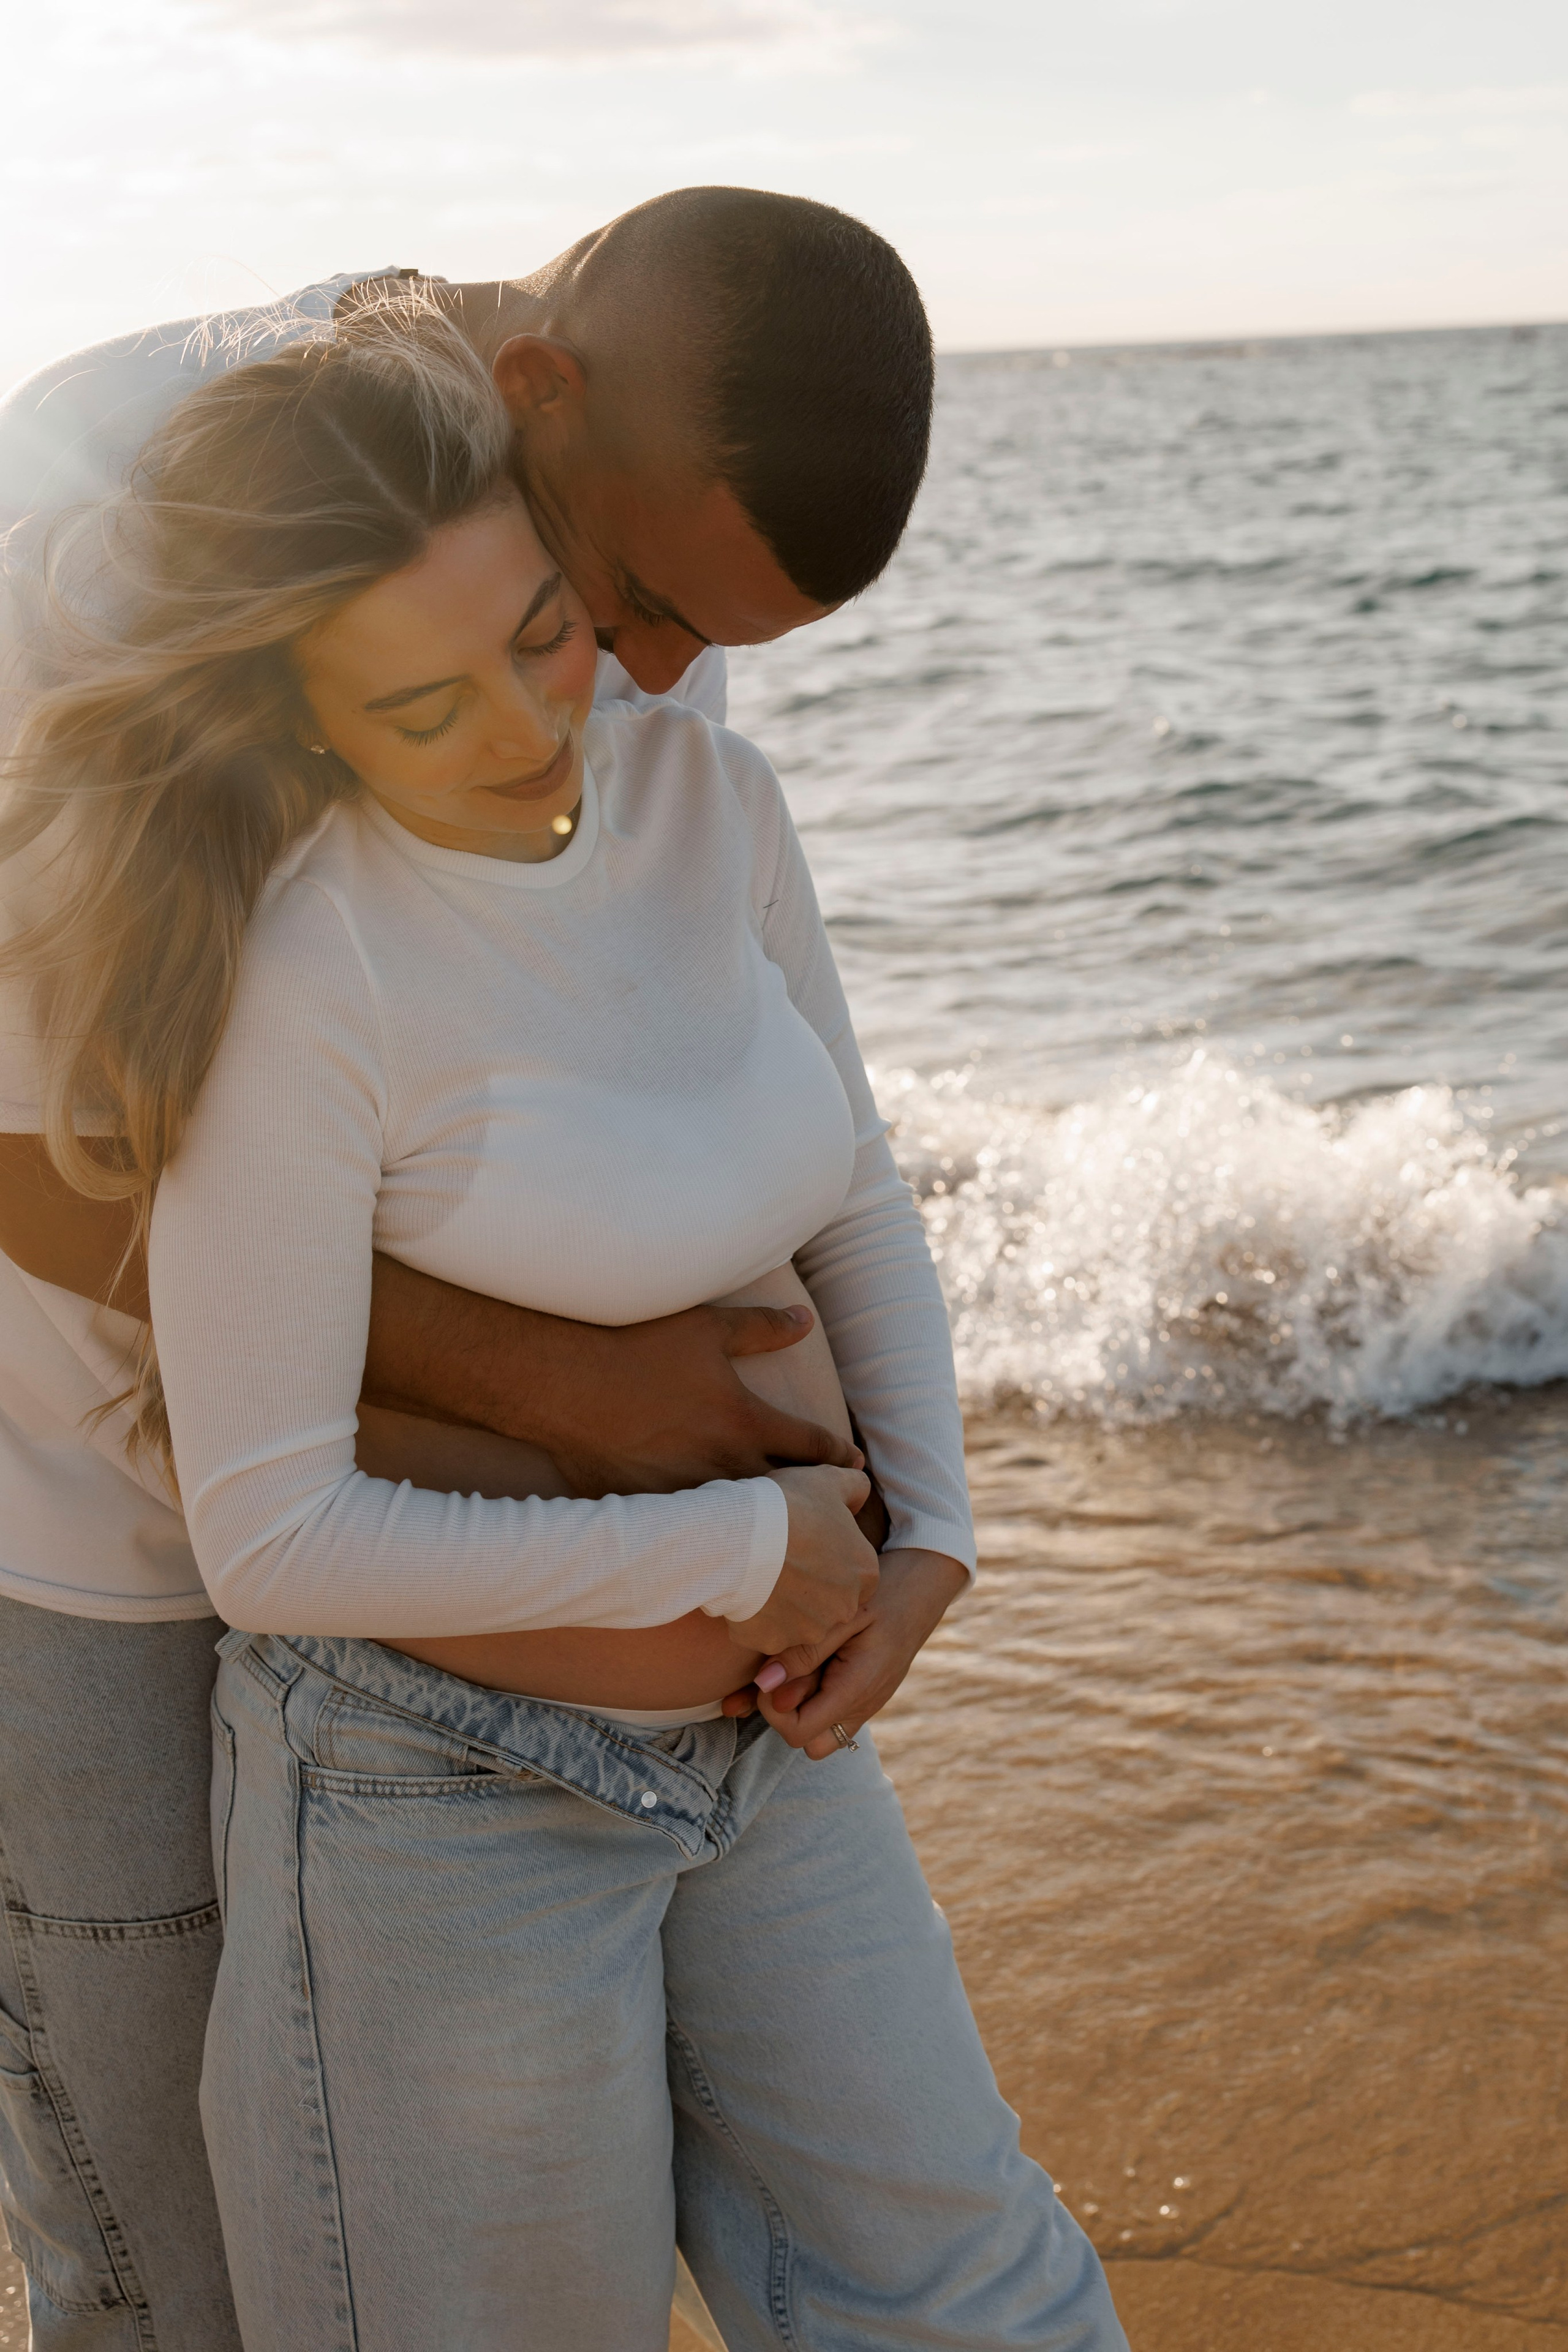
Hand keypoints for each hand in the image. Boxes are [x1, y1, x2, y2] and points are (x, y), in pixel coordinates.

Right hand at [363, 1259, 860, 1496]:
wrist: (561, 1384)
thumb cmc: (635, 1347)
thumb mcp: (706, 1327)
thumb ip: (761, 1328)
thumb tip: (804, 1321)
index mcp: (746, 1421)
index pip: (814, 1449)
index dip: (841, 1460)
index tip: (857, 1469)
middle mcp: (724, 1466)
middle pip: (789, 1498)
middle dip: (817, 1508)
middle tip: (840, 1517)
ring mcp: (687, 1494)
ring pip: (743, 1525)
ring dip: (767, 1530)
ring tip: (790, 1540)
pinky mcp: (650, 1509)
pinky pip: (691, 1534)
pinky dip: (711, 1540)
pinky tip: (722, 1550)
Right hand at [725, 1465, 877, 1655]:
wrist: (742, 1538)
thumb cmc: (790, 1506)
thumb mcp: (829, 1481)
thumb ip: (855, 1486)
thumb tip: (861, 1488)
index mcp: (865, 1574)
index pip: (856, 1572)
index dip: (830, 1557)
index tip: (808, 1544)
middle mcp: (843, 1609)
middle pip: (830, 1601)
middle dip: (810, 1586)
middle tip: (783, 1558)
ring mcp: (807, 1631)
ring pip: (798, 1620)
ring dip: (784, 1603)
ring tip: (760, 1572)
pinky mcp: (772, 1642)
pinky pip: (765, 1631)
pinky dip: (755, 1616)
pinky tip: (743, 1589)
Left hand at [727, 1548, 968, 1758]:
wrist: (920, 1591)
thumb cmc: (882, 1596)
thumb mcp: (843, 1615)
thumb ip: (804, 1651)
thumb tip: (765, 1684)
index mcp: (856, 1690)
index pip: (799, 1732)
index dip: (773, 1709)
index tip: (769, 1672)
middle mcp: (862, 1707)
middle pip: (808, 1743)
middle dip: (785, 1715)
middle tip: (784, 1673)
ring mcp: (864, 1705)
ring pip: (820, 1734)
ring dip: (799, 1709)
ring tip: (798, 1668)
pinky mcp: (862, 1696)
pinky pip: (831, 1715)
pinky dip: (813, 1700)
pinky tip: (809, 1665)